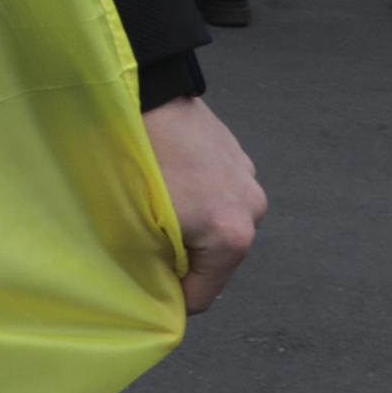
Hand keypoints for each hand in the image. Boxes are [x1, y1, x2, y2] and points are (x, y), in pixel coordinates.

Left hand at [144, 95, 263, 312]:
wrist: (149, 95)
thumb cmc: (139, 161)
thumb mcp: (140, 224)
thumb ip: (155, 263)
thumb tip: (160, 286)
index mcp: (233, 236)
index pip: (203, 294)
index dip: (172, 297)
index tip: (146, 288)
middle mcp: (253, 211)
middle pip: (215, 259)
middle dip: (182, 258)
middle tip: (145, 240)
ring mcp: (250, 182)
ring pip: (219, 224)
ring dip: (191, 225)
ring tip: (157, 205)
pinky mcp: (240, 159)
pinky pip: (220, 195)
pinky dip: (199, 199)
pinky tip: (170, 181)